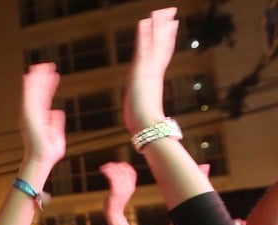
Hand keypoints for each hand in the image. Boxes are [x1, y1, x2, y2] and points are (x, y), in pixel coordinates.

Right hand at [21, 63, 65, 169]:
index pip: (45, 98)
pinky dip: (28, 86)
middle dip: (41, 79)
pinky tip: (29, 75)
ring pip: (32, 93)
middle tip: (46, 65)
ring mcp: (29, 114)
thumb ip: (56, 123)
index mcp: (40, 119)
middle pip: (38, 93)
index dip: (49, 86)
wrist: (41, 160)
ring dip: (35, 79)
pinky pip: (28, 97)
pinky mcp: (28, 115)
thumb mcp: (57, 136)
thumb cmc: (48, 153)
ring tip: (39, 65)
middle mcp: (33, 115)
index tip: (54, 75)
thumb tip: (56, 111)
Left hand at [100, 162, 136, 215]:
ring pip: (117, 173)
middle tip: (106, 165)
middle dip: (115, 166)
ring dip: (109, 168)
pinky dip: (107, 172)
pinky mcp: (116, 192)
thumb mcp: (121, 193)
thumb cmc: (115, 203)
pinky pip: (112, 177)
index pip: (132, 172)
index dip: (124, 166)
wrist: (114, 214)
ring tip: (102, 168)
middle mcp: (129, 187)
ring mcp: (123, 189)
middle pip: (124, 171)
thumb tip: (117, 176)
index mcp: (131, 187)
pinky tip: (102, 171)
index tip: (115, 164)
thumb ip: (121, 185)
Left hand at [124, 8, 178, 133]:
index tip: (172, 27)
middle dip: (166, 28)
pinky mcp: (140, 70)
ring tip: (161, 10)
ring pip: (155, 43)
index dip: (168, 40)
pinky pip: (142, 48)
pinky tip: (144, 21)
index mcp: (154, 79)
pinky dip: (143, 34)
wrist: (147, 126)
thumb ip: (149, 114)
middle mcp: (153, 71)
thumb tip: (156, 122)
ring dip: (157, 25)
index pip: (163, 55)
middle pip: (162, 45)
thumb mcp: (146, 115)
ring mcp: (148, 69)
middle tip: (171, 12)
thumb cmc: (146, 126)